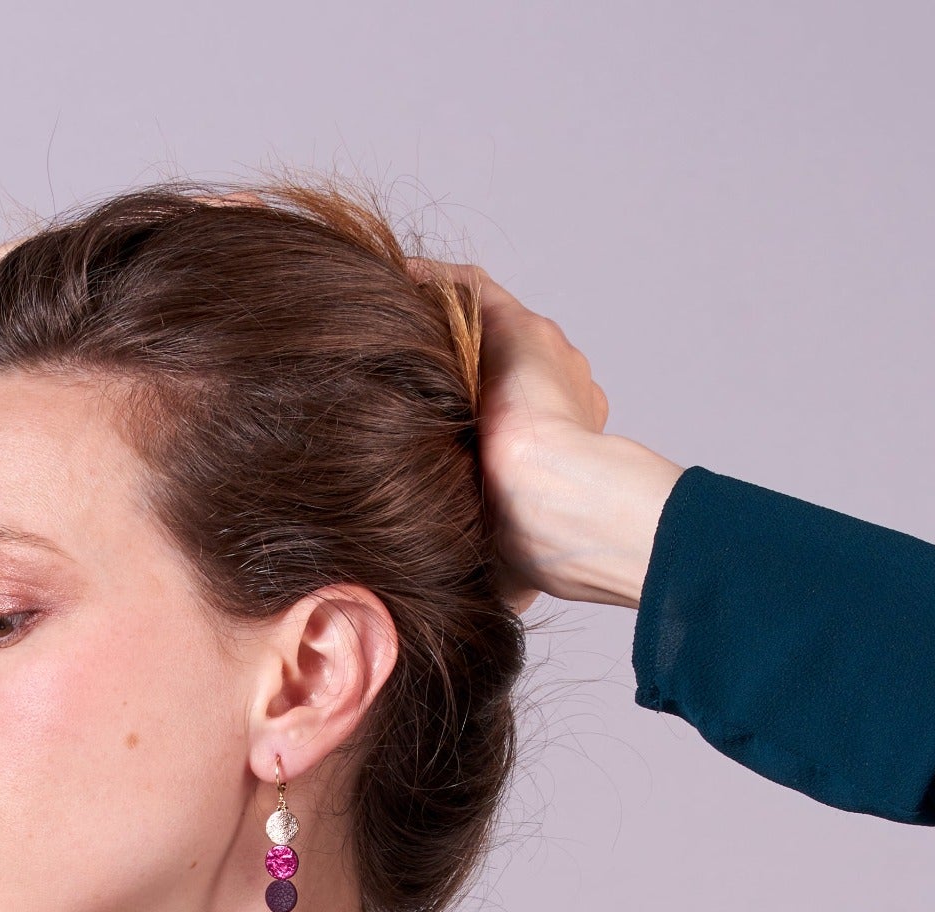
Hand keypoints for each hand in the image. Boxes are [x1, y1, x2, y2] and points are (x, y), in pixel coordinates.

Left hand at [413, 260, 683, 610]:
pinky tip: (388, 282)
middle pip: (491, 371)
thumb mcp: (495, 566)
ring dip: (435, 326)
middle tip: (388, 384)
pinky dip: (432, 284)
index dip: (465, 423)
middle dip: (445, 377)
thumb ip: (474, 566)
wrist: (554, 509)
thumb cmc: (530, 551)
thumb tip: (443, 606)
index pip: (507, 417)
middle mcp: (556, 389)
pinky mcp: (521, 333)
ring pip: (481, 330)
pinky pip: (471, 292)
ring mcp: (543, 357)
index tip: (421, 436)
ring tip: (377, 326)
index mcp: (554, 439)